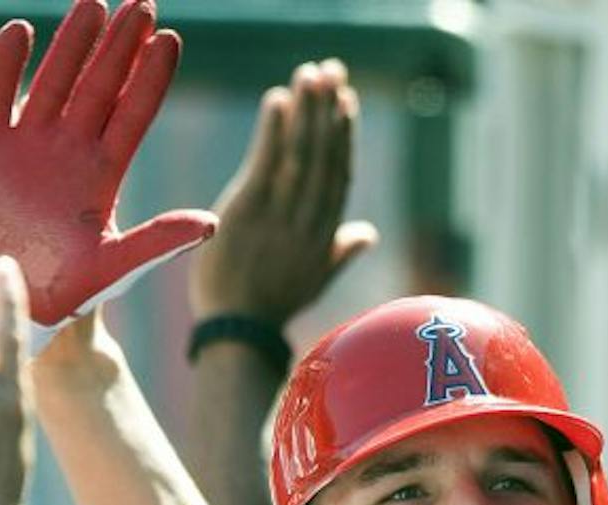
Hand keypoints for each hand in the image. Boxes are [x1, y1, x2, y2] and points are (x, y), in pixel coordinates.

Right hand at [0, 0, 216, 327]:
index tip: (169, 40)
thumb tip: (211, 224)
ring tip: (93, 3)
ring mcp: (27, 145)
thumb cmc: (60, 294)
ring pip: (53, 80)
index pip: (133, 115)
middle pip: (100, 86)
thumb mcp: (113, 269)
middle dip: (120, 46)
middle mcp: (69, 151)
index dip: (150, 78)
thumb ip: (157, 243)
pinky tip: (20, 32)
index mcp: (103, 176)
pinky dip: (5, 65)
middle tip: (142, 2)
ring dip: (72, 43)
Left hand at [188, 58, 377, 323]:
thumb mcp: (315, 279)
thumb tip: (370, 233)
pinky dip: (273, 131)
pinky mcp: (249, 213)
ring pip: (301, 155)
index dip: (344, 136)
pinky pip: (266, 164)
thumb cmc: (273, 306)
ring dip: (307, 112)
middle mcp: (308, 221)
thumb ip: (343, 251)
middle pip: (324, 157)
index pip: (339, 174)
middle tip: (332, 71)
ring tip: (311, 74)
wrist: (237, 332)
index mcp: (324, 233)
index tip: (347, 101)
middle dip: (329, 111)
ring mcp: (280, 217)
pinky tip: (278, 99)